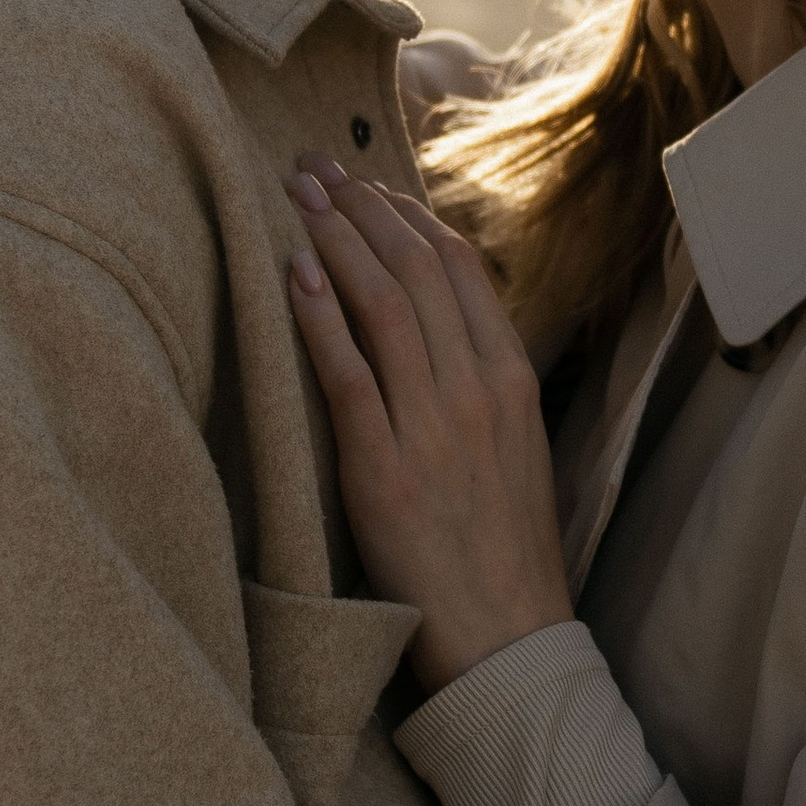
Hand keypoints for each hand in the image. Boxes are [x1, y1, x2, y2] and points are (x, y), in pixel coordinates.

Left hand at [286, 164, 570, 693]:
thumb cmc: (501, 549)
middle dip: (360, 207)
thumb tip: (437, 331)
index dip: (406, 216)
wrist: (507, 636)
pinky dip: (319, 318)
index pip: (457, 269)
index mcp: (511, 379)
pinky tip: (292, 276)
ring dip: (333, 240)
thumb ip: (481, 385)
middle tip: (313, 169)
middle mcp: (476, 390)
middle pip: (415, 269)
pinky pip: (349, 376)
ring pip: (382, 306)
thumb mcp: (514, 448)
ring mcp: (432, 428)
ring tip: (295, 199)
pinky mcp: (384, 471)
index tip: (366, 185)